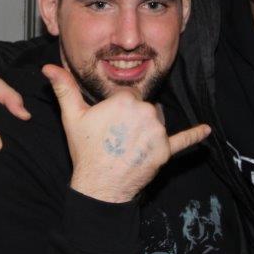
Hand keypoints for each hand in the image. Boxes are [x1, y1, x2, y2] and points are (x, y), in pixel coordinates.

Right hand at [43, 64, 210, 202]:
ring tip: (130, 145)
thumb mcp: (72, 117)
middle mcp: (146, 112)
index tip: (108, 124)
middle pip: (144, 107)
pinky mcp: (166, 151)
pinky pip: (183, 141)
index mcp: (125, 100)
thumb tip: (47, 67)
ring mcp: (158, 132)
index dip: (117, 109)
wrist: (99, 186)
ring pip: (158, 121)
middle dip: (133, 119)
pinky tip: (206, 131)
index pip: (128, 96)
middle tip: (116, 137)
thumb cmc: (86, 150)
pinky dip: (195, 136)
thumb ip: (64, 88)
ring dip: (149, 129)